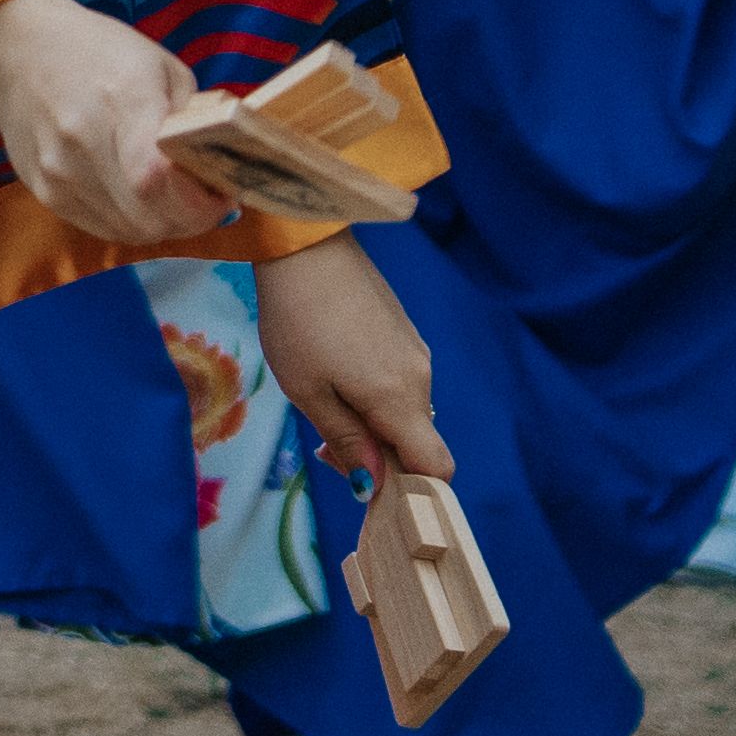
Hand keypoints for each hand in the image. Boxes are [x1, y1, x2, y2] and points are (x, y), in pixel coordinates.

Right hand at [0, 0, 233, 247]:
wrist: (15, 54)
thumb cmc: (98, 51)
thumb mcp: (159, 66)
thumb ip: (192, 117)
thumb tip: (219, 165)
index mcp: (122, 97)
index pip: (155, 177)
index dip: (197, 202)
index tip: (220, 194)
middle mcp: (82, 139)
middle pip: (147, 216)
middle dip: (190, 219)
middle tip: (204, 200)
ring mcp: (59, 170)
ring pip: (129, 231)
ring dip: (162, 223)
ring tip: (173, 197)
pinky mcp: (45, 190)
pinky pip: (103, 227)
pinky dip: (131, 221)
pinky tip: (139, 198)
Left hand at [253, 234, 453, 484]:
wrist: (306, 247)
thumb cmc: (297, 321)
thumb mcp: (309, 391)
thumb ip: (347, 440)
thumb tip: (372, 485)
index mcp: (400, 399)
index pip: (438, 467)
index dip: (411, 488)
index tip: (366, 482)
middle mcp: (421, 379)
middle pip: (416, 441)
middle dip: (377, 454)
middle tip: (323, 441)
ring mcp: (416, 353)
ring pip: (404, 411)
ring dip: (371, 421)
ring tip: (320, 395)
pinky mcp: (405, 334)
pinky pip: (399, 383)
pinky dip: (374, 393)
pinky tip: (333, 368)